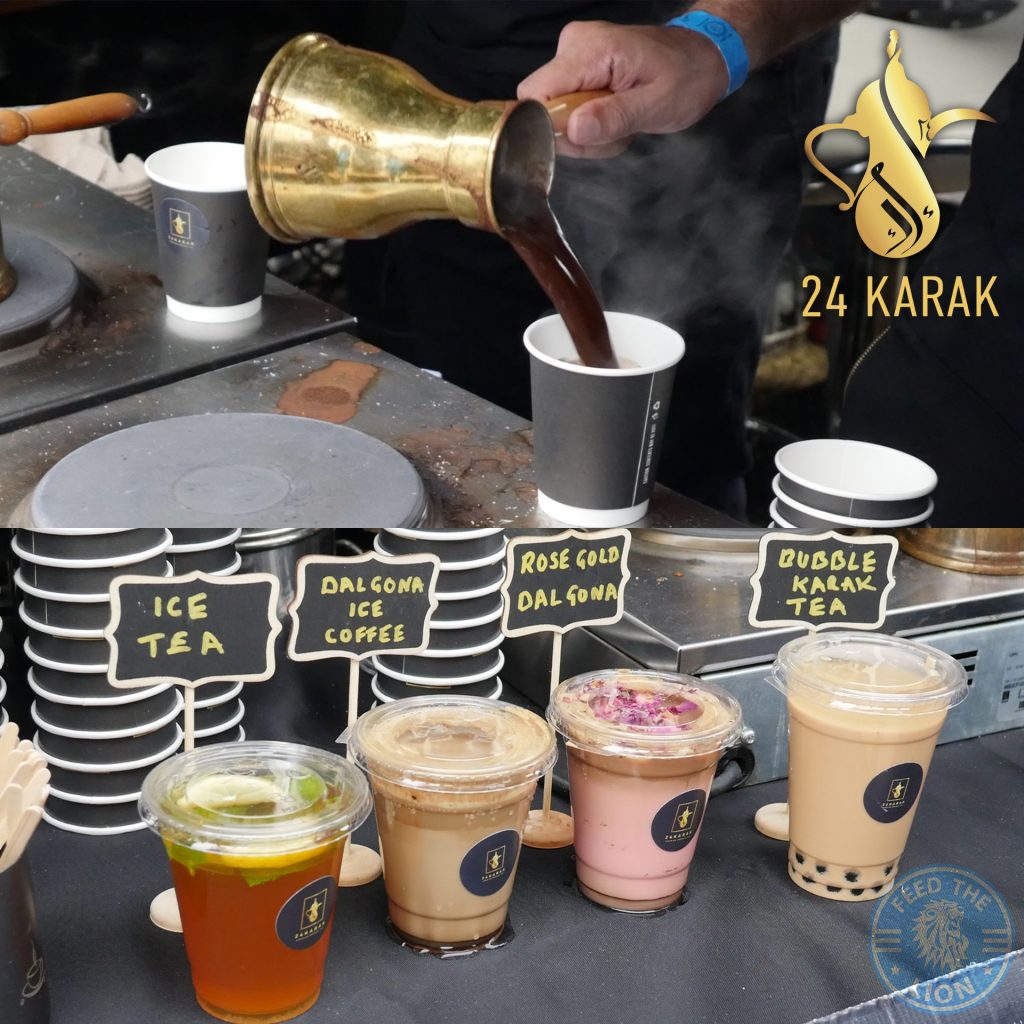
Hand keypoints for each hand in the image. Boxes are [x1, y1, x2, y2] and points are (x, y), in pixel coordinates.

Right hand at [518, 21, 728, 157]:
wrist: (701, 57)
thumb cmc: (686, 79)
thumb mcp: (658, 105)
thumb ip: (615, 117)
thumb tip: (574, 129)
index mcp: (591, 49)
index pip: (535, 94)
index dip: (550, 126)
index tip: (584, 137)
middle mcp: (574, 45)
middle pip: (544, 107)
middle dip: (574, 133)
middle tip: (614, 132)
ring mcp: (574, 54)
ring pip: (554, 112)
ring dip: (586, 131)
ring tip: (620, 123)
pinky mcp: (578, 67)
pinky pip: (566, 107)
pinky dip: (589, 122)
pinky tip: (615, 116)